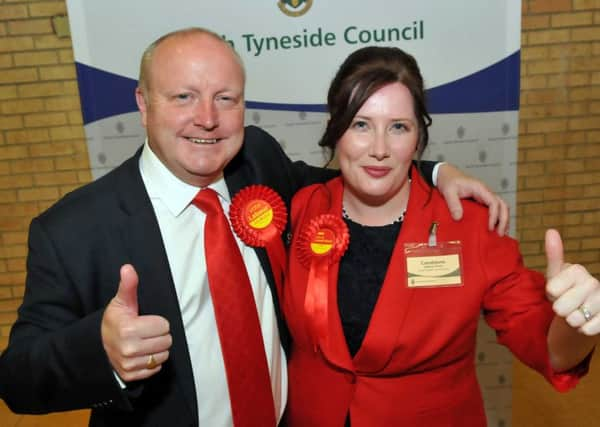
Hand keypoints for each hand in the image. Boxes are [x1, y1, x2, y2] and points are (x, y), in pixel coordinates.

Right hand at [101, 264, 171, 381]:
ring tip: (145, 342)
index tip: (145, 321)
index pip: (164, 326)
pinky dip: (152, 362)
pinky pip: (155, 369)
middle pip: (166, 341)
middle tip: (146, 332)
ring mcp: (129, 364)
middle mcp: (129, 349)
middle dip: (159, 335)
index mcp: (129, 329)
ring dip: (158, 349)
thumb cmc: (115, 321)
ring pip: (163, 356)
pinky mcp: (131, 375)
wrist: (98, 345)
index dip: (157, 322)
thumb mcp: (121, 302)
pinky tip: (142, 354)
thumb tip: (128, 268)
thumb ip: (128, 286)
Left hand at [436, 163, 508, 235]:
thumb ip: (453, 204)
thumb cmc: (448, 180)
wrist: (446, 174)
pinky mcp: (481, 201)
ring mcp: (484, 197)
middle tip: (499, 234)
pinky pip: (493, 209)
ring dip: (502, 220)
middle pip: (502, 205)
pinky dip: (496, 218)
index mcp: (480, 188)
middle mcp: (485, 192)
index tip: (490, 227)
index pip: (494, 202)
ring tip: (499, 234)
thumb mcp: (448, 191)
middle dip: (504, 220)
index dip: (494, 216)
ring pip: (501, 207)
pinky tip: (493, 229)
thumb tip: (458, 218)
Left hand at [545, 229, 599, 335]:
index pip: (551, 291)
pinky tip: (585, 321)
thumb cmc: (565, 288)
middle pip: (560, 307)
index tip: (557, 291)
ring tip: (575, 311)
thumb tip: (551, 231)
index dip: (550, 295)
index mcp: (577, 271)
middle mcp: (593, 283)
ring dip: (570, 320)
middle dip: (559, 309)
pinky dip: (582, 329)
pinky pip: (587, 329)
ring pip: (573, 320)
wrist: (582, 308)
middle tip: (565, 303)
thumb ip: (553, 255)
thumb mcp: (555, 274)